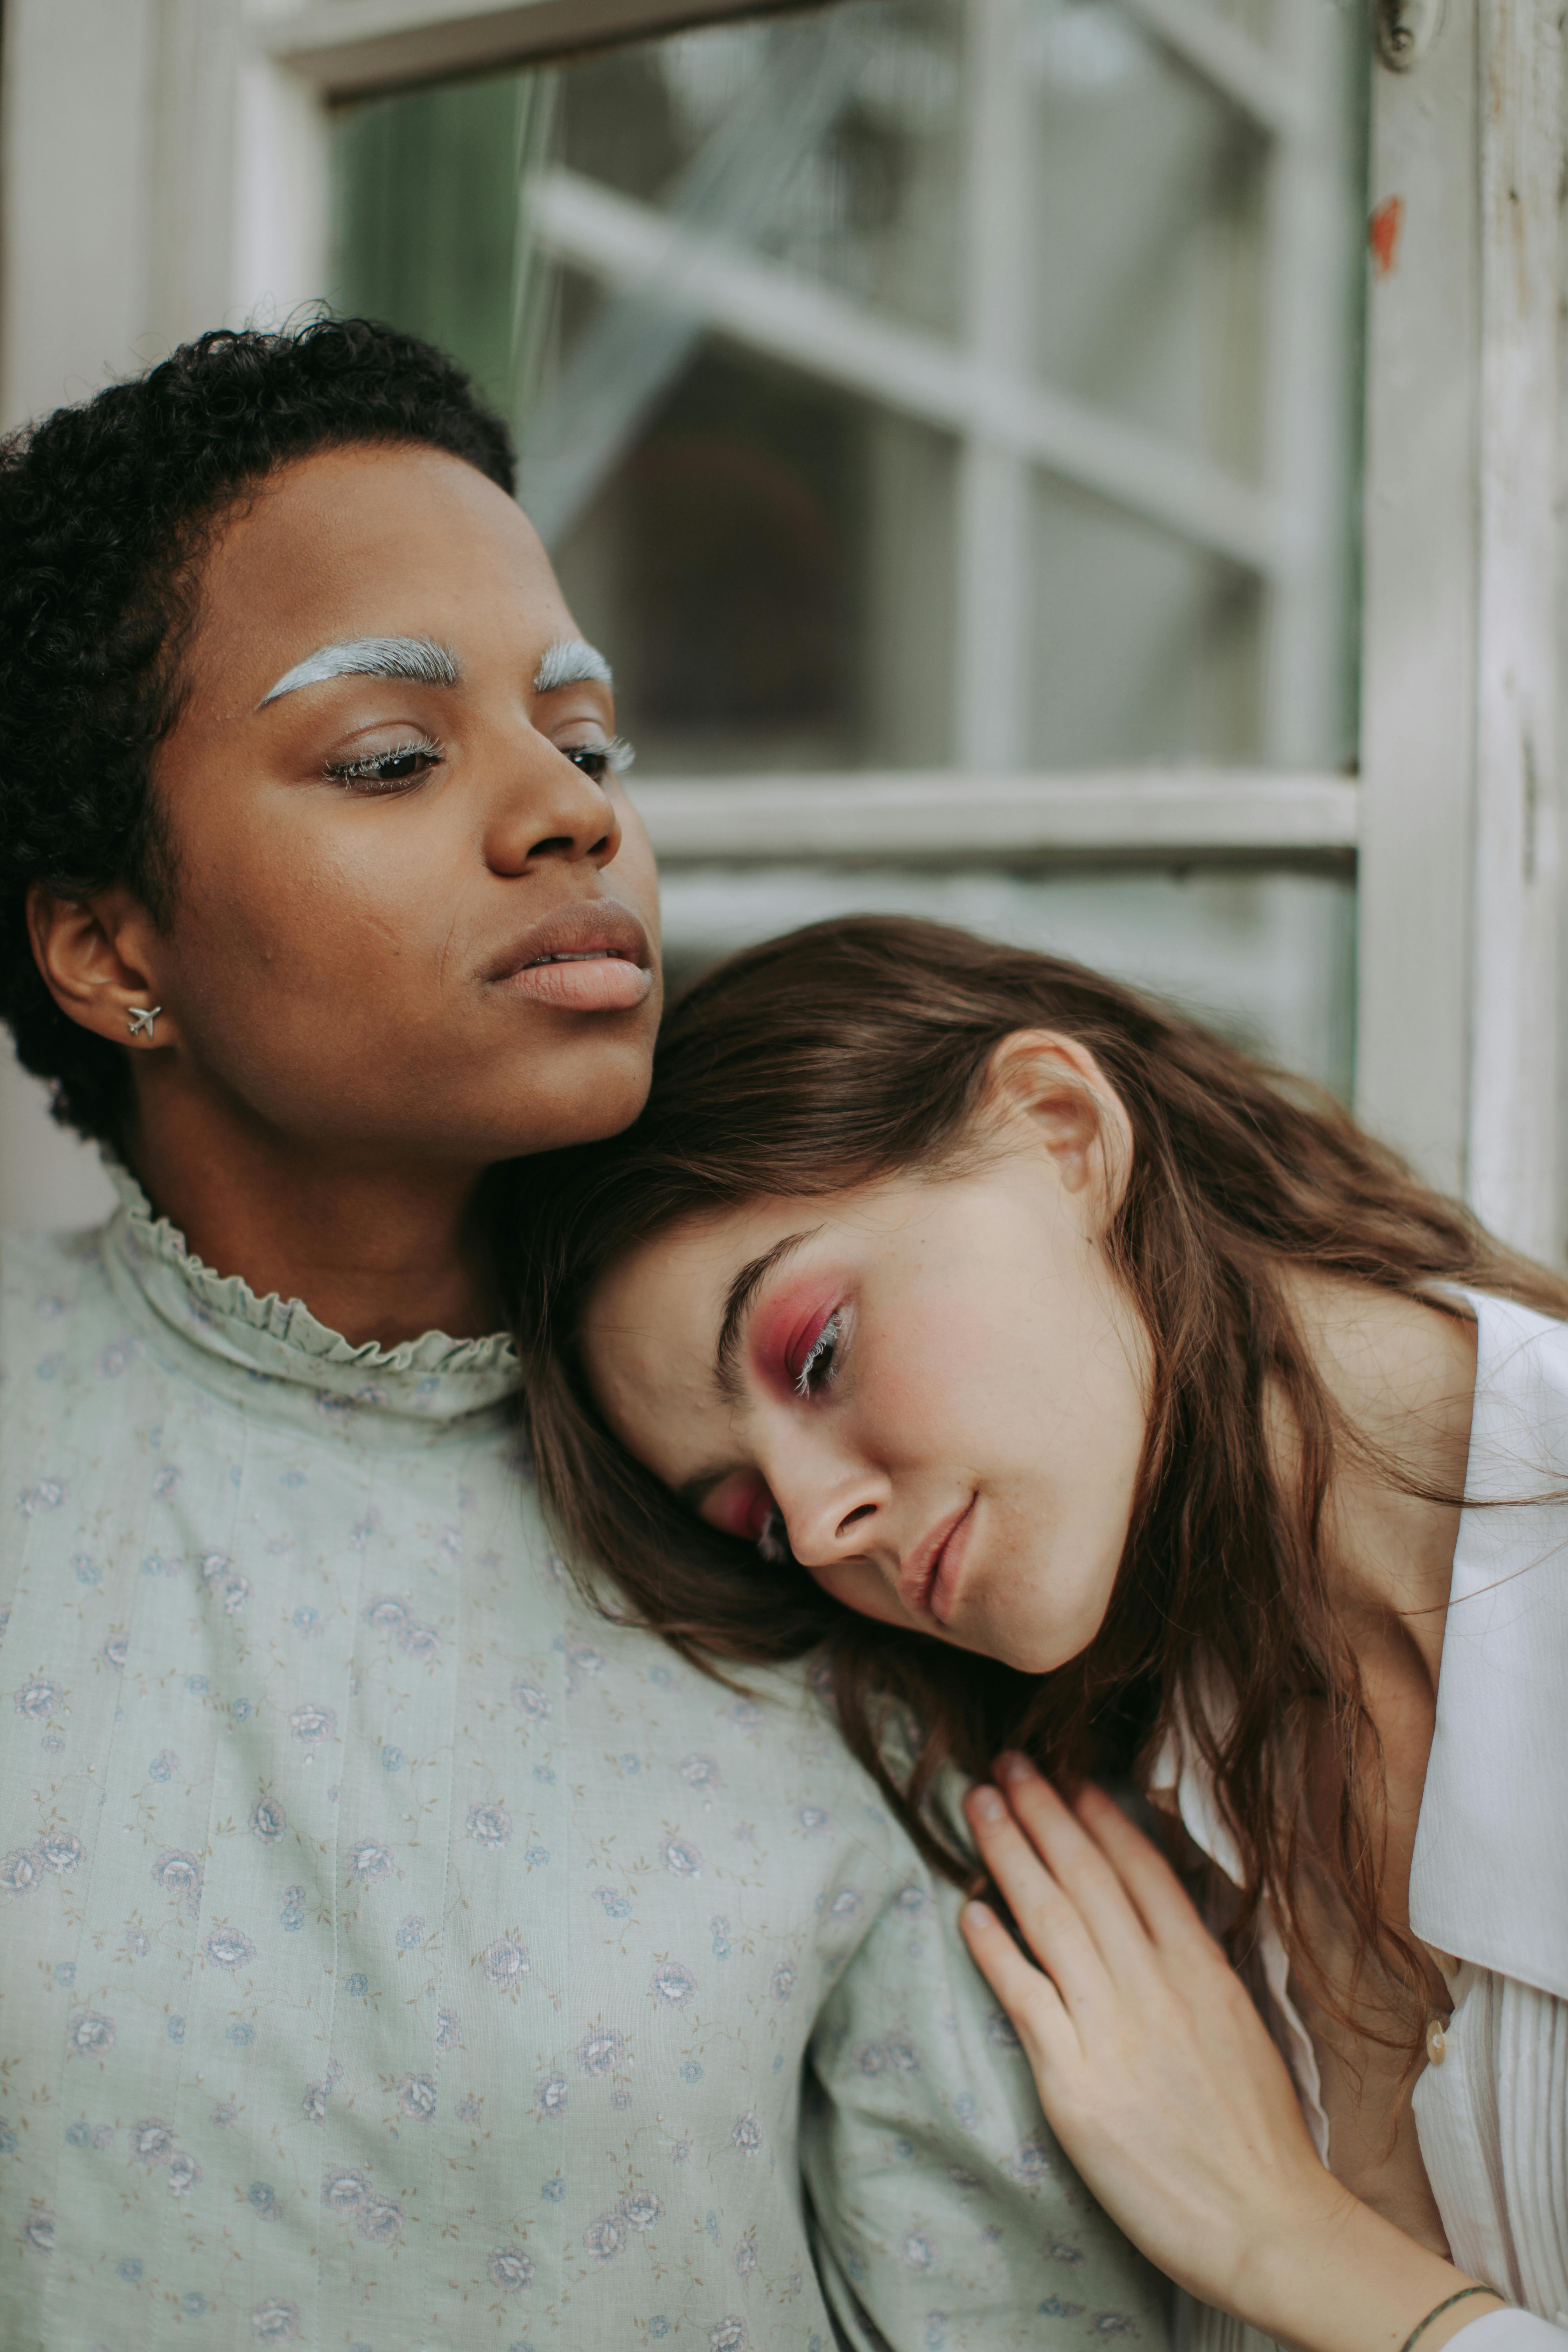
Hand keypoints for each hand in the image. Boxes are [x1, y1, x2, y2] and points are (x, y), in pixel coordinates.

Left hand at [959, 1757, 1498, 2351]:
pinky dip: (995, 1948)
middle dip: (1044, 1812)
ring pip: (1051, 1918)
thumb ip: (1196, 1973)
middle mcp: (1156, 1989)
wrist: (1265, 2223)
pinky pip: (1026, 1998)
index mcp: (1203, 1973)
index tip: (1073, 1779)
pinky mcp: (1075, 2085)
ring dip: (1010, 1854)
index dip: (1102, 1820)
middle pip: (1088, 1878)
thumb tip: (1159, 1926)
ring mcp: (1113, 2033)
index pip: (1143, 1873)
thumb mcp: (1240, 2029)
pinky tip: (970, 1909)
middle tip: (1007, 1763)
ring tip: (979, 1805)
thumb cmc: (1258, 2137)